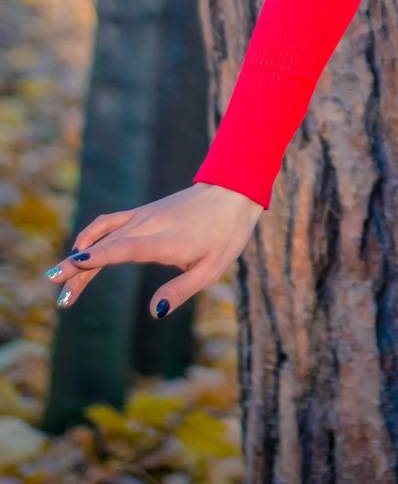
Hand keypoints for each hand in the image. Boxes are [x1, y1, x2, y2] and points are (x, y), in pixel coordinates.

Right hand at [44, 183, 264, 318]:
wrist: (232, 192)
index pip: (126, 247)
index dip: (100, 254)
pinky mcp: (143, 213)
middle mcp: (149, 225)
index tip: (76, 261)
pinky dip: (92, 235)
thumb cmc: (226, 234)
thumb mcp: (212, 269)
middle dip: (78, 267)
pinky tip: (80, 249)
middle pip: (106, 245)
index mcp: (166, 240)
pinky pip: (110, 222)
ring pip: (104, 235)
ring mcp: (144, 216)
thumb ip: (181, 289)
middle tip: (57, 293)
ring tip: (60, 280)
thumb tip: (154, 312)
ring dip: (80, 255)